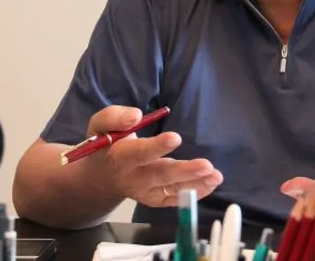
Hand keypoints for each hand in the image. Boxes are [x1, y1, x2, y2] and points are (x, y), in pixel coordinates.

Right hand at [85, 105, 223, 207]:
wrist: (100, 175)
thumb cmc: (105, 143)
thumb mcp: (100, 124)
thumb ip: (115, 117)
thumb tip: (135, 115)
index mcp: (119, 157)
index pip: (138, 153)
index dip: (156, 147)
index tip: (175, 137)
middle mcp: (133, 178)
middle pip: (159, 175)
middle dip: (183, 171)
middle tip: (205, 165)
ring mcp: (145, 191)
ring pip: (171, 190)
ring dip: (195, 184)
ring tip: (215, 175)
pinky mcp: (155, 198)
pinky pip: (175, 199)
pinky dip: (194, 194)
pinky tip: (211, 183)